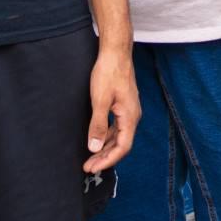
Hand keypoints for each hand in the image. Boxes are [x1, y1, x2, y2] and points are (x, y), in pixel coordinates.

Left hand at [83, 44, 138, 174]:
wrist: (115, 52)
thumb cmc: (108, 73)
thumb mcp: (100, 100)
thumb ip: (97, 125)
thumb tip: (94, 148)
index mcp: (130, 117)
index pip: (122, 147)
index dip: (108, 160)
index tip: (92, 167)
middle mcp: (132, 116)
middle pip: (121, 144)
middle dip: (104, 157)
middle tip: (88, 167)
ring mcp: (128, 110)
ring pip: (118, 136)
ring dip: (105, 148)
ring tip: (90, 157)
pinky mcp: (123, 105)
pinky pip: (116, 127)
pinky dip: (106, 136)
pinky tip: (96, 139)